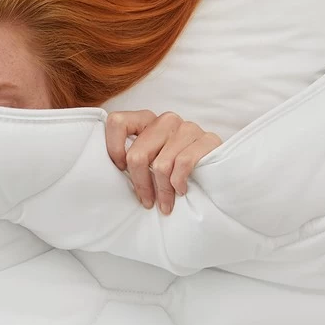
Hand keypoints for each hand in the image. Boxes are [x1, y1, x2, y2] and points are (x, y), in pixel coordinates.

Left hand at [104, 110, 222, 214]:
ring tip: (165, 204)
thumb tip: (105, 172)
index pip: (117, 122)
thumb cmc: (174, 169)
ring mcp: (187, 128)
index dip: (113, 148)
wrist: (218, 173)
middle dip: (141, 184)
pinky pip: (183, 164)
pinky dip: (179, 183)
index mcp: (146, 120)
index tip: (121, 170)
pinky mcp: (208, 139)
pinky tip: (181, 191)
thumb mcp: (149, 161)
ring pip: (161, 165)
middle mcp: (166, 120)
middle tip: (147, 201)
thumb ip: (132, 158)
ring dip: (162, 191)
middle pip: (137, 154)